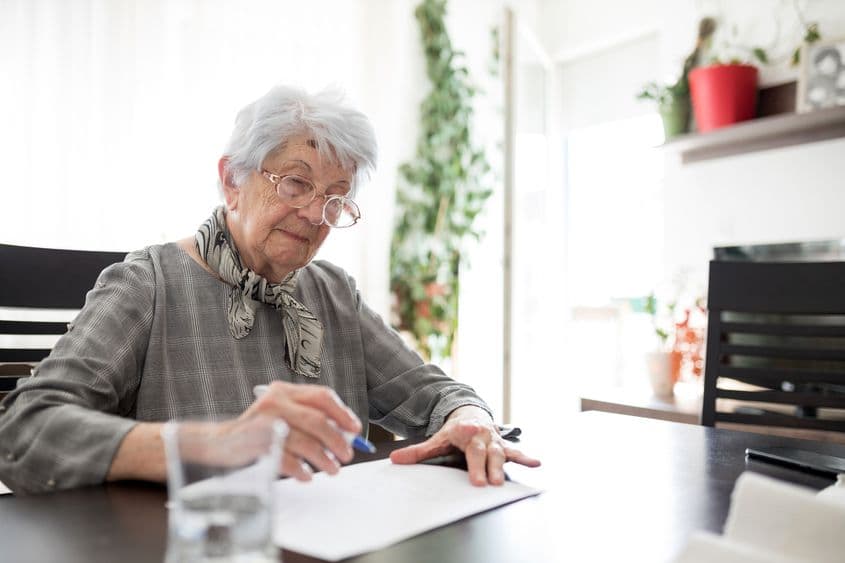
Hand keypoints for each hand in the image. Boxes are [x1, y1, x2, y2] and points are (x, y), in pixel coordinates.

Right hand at [240, 381, 361, 481]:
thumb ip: (310, 418)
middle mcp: (275, 402)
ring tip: (332, 469)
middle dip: (337, 440)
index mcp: (285, 391)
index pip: (322, 396)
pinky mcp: (257, 444)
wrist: (219, 442)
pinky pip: (288, 460)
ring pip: (306, 441)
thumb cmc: (258, 430)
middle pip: (317, 420)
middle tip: (346, 454)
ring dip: (323, 459)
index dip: (343, 413)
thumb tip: (345, 433)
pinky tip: (306, 475)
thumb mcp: (283, 414)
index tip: (355, 429)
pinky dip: (302, 470)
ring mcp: (265, 422)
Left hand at [389, 405, 540, 485]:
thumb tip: (395, 460)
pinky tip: (535, 463)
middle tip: (487, 482)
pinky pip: (514, 452)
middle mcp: (482, 434)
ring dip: (502, 467)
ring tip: (502, 482)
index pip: (468, 443)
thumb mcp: (436, 439)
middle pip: (485, 452)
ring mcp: (494, 440)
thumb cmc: (454, 432)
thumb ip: (418, 452)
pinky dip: (525, 457)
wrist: (471, 414)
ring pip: (500, 453)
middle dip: (486, 467)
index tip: (474, 461)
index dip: (472, 451)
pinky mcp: (503, 445)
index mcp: (465, 431)